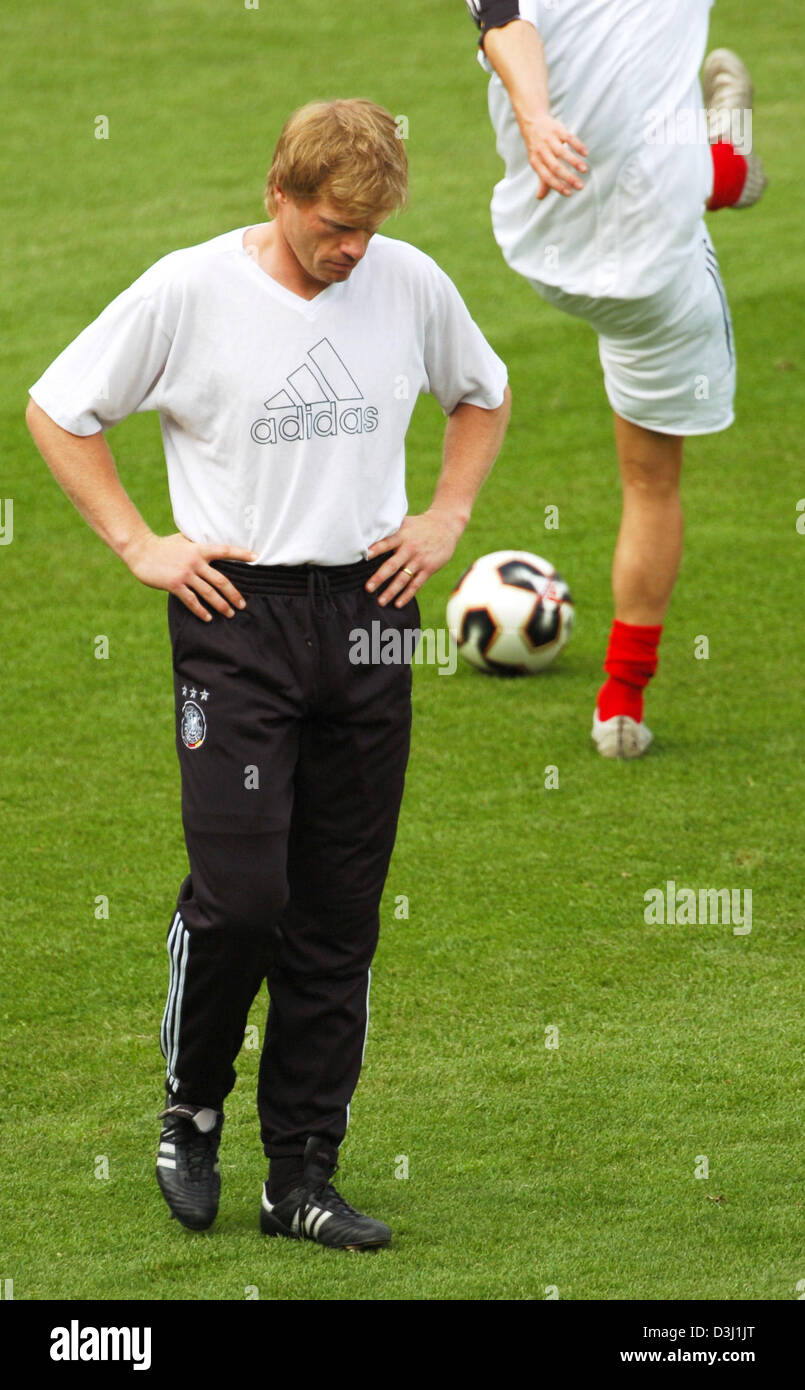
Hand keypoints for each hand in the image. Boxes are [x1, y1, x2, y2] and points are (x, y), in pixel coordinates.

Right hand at [122, 531, 257, 620]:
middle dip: (234, 595)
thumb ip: (198, 544)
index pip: (226, 551)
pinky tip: (208, 618)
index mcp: (199, 549)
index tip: (257, 558)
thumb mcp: (183, 540)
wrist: (141, 551)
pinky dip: (201, 611)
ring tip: (230, 613)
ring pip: (209, 593)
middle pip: (221, 580)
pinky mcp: (174, 585)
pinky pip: (192, 601)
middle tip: (243, 605)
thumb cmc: (163, 545)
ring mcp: (185, 574)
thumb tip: (211, 542)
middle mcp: (195, 562)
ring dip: (221, 605)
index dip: (242, 554)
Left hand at [366, 509, 465, 607]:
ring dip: (391, 591)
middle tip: (368, 588)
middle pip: (392, 565)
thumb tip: (367, 532)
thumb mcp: (405, 522)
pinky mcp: (429, 568)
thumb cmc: (419, 525)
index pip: (386, 543)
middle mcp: (409, 549)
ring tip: (380, 601)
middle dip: (379, 577)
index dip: (376, 549)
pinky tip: (398, 604)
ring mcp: (419, 560)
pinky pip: (416, 584)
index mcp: (401, 536)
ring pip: (403, 578)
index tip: (365, 556)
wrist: (445, 526)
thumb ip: (389, 529)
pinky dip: (407, 595)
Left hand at [520, 112, 587, 199]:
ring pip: (562, 153)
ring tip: (585, 170)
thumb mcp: (536, 162)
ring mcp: (549, 140)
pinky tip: (585, 153)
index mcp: (535, 162)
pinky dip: (577, 146)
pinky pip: (569, 138)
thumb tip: (540, 197)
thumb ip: (541, 179)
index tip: (569, 193)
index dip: (558, 186)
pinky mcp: (557, 129)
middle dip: (569, 178)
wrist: (532, 120)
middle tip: (580, 186)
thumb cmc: (537, 146)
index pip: (547, 177)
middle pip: (556, 167)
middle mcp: (541, 151)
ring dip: (574, 162)